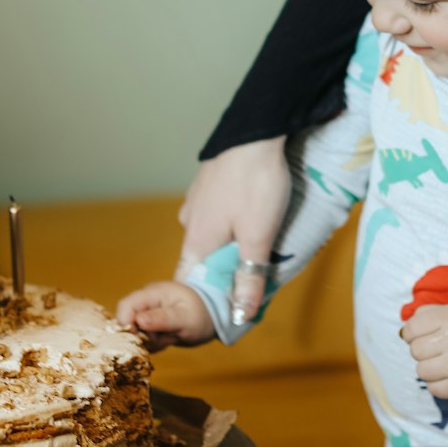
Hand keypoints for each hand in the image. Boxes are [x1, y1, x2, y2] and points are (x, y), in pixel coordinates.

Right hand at [116, 282, 215, 351]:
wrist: (212, 317)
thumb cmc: (201, 314)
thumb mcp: (185, 318)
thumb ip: (162, 319)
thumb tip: (138, 320)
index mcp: (153, 293)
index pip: (126, 306)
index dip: (126, 323)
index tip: (139, 338)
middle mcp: (146, 302)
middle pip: (127, 321)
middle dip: (141, 336)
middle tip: (161, 339)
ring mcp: (147, 313)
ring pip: (135, 333)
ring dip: (149, 342)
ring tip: (169, 338)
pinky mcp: (150, 325)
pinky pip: (143, 339)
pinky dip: (153, 344)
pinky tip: (167, 340)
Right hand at [177, 138, 290, 320]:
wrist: (255, 131)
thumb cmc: (256, 184)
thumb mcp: (259, 236)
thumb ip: (249, 276)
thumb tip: (240, 315)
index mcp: (197, 242)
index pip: (188, 285)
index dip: (203, 303)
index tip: (222, 314)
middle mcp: (190, 224)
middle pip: (201, 262)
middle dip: (223, 275)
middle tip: (251, 281)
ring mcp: (196, 202)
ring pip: (209, 237)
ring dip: (228, 248)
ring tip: (256, 247)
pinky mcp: (207, 185)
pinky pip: (215, 216)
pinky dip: (229, 224)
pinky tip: (249, 216)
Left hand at [401, 304, 447, 397]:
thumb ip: (427, 315)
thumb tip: (403, 332)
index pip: (412, 328)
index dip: (414, 332)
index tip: (424, 334)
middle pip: (415, 350)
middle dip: (423, 349)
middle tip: (439, 348)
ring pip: (421, 371)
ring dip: (429, 367)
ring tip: (445, 361)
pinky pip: (433, 389)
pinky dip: (437, 383)